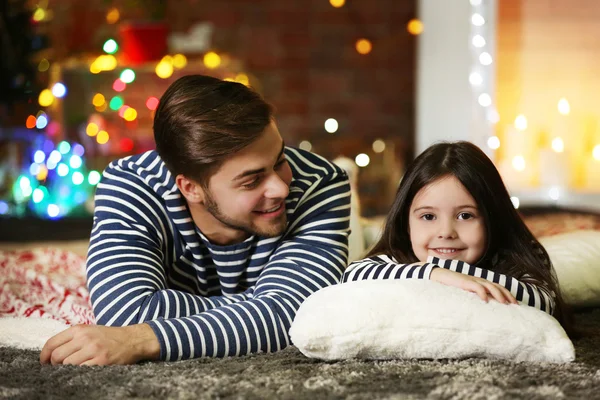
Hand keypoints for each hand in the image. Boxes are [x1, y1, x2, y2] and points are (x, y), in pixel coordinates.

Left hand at [40, 323, 159, 365]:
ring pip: (67, 365)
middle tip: (61, 368)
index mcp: (79, 329)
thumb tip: (51, 354)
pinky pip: (81, 371)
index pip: (51, 343)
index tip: (44, 363)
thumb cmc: (109, 337)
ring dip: (67, 370)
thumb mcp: (90, 330)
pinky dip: (79, 373)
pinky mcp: (102, 361)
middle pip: (57, 356)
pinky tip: (84, 371)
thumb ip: (72, 338)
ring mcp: (94, 350)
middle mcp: (85, 338)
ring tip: (74, 369)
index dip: (43, 356)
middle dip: (55, 365)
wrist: (133, 339)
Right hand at [430, 268, 517, 304]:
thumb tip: (484, 305)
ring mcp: (472, 280)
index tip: (515, 304)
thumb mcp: (465, 291)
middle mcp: (478, 280)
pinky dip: (482, 293)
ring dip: (499, 294)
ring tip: (504, 303)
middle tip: (515, 305)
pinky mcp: (464, 282)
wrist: (438, 275)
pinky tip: (486, 300)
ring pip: (490, 286)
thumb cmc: (451, 285)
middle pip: (498, 286)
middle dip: (508, 295)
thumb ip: (474, 295)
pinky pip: (476, 287)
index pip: (498, 286)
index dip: (507, 294)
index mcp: (480, 282)